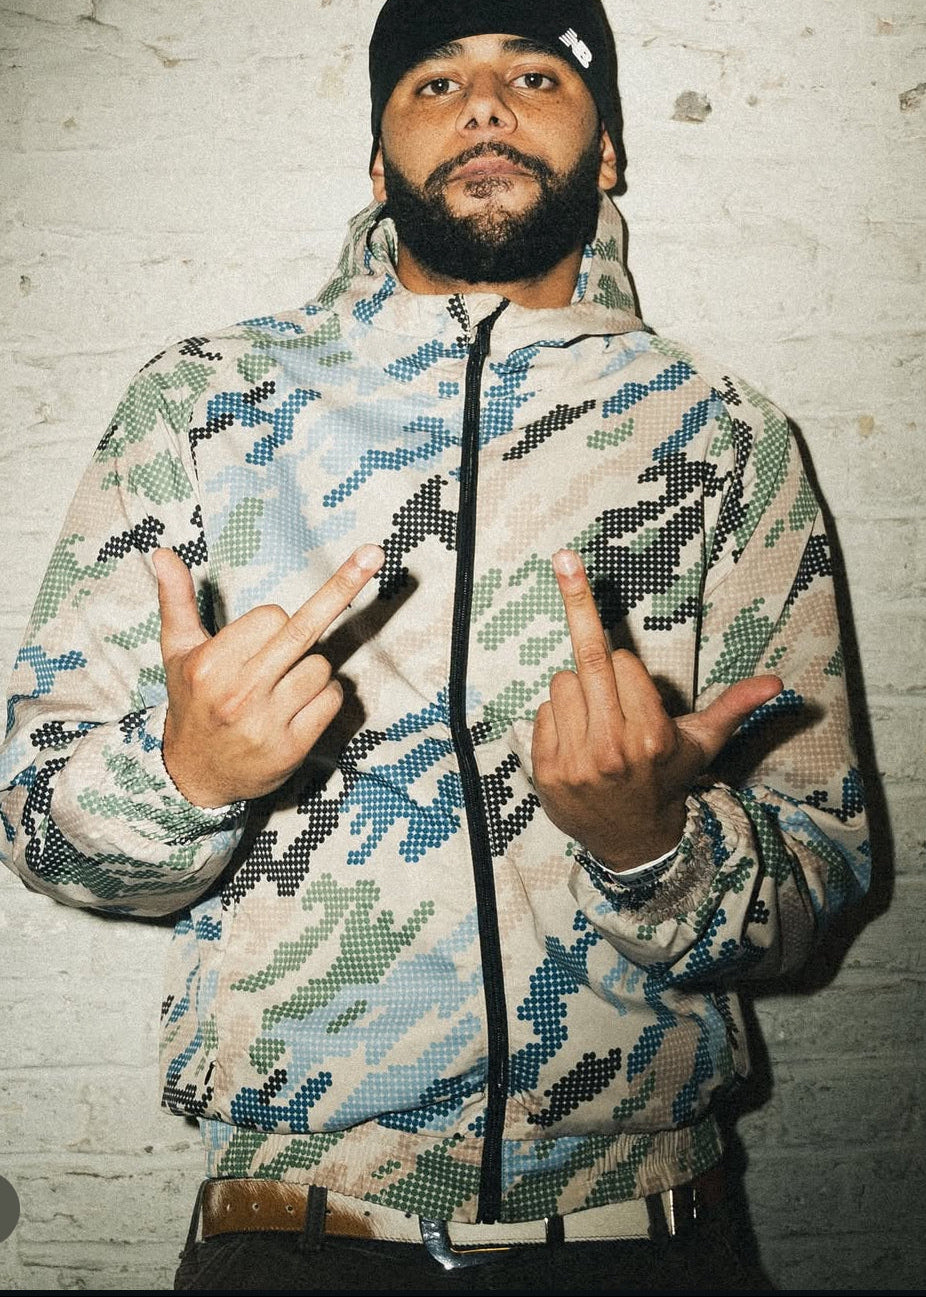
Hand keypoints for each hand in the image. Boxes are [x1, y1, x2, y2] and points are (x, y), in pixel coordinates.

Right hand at [153, 544, 383, 807]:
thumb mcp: (177, 651)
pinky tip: (300, 707)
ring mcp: (266, 724)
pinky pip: (332, 700)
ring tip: (284, 687)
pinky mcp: (291, 748)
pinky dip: (326, 697)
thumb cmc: (192, 701)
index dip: (273, 621)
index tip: (261, 637)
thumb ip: (175, 600)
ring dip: (313, 670)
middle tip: (374, 553)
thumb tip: (163, 552)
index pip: (272, 617)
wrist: (194, 774)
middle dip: (342, 588)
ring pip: (321, 668)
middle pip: (303, 631)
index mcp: (210, 666)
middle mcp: (238, 694)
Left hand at [531, 549, 781, 870]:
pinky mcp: (548, 772)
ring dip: (575, 692)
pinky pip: (542, 712)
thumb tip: (776, 682)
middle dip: (582, 620)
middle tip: (565, 559)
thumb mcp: (703, 744)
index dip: (626, 669)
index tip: (631, 685)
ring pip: (561, 683)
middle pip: (587, 662)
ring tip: (594, 723)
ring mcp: (577, 763)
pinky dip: (556, 718)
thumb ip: (734, 706)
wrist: (633, 840)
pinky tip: (575, 742)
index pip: (622, 662)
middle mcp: (613, 750)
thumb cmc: (666, 779)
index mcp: (652, 736)